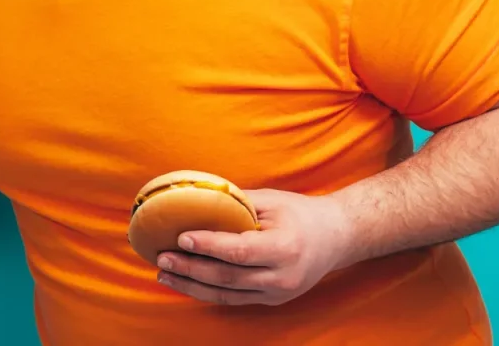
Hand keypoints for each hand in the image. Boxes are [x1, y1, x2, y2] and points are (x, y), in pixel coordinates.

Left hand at [154, 188, 351, 306]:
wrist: (337, 238)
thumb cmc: (301, 212)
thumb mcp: (272, 200)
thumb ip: (236, 204)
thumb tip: (195, 199)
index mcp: (285, 248)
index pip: (239, 251)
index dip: (208, 246)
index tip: (180, 237)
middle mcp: (282, 277)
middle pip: (227, 277)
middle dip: (190, 268)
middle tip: (162, 258)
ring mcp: (278, 293)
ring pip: (226, 294)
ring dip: (191, 285)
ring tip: (164, 275)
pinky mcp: (272, 300)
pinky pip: (233, 299)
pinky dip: (206, 292)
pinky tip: (185, 283)